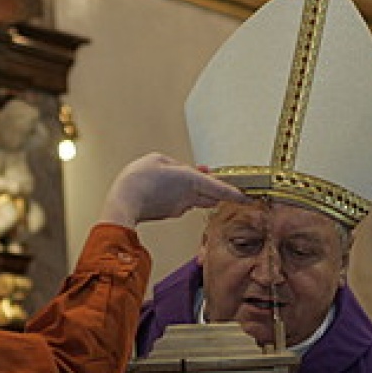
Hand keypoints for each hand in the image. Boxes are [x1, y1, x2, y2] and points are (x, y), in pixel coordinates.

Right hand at [97, 152, 247, 227]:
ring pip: (198, 199)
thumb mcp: (157, 159)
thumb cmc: (138, 180)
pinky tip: (171, 188)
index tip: (248, 197)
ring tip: (192, 179)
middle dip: (219, 191)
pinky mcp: (169, 213)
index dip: (236, 193)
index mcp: (190, 180)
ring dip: (200, 192)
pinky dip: (183, 196)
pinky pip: (183, 203)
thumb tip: (182, 172)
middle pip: (213, 196)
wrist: (123, 203)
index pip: (221, 189)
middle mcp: (189, 196)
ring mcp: (180, 207)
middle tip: (227, 187)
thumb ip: (175, 164)